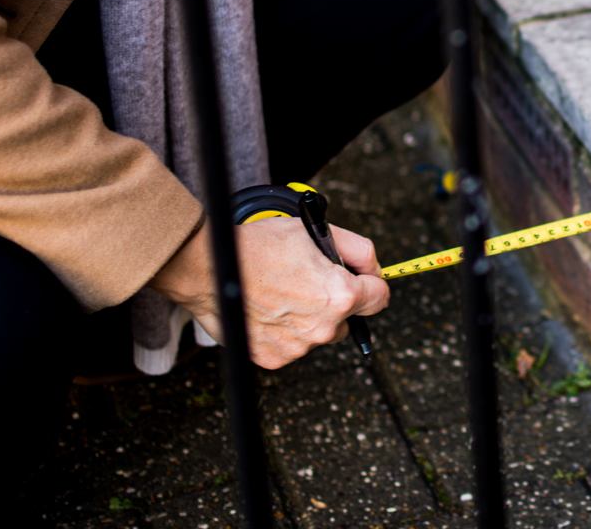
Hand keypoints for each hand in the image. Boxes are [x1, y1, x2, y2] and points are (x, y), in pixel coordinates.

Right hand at [151, 219, 389, 368]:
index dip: (371, 283)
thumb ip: (359, 249)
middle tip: (310, 282)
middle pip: (349, 318)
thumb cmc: (259, 247)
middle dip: (338, 302)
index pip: (380, 297)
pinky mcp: (273, 358)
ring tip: (283, 293)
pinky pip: (292, 345)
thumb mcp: (317, 231)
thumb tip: (374, 268)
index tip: (360, 279)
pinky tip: (269, 309)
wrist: (210, 270)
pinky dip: (285, 330)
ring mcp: (298, 347)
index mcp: (341, 297)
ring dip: (311, 317)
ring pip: (320, 333)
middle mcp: (324, 328)